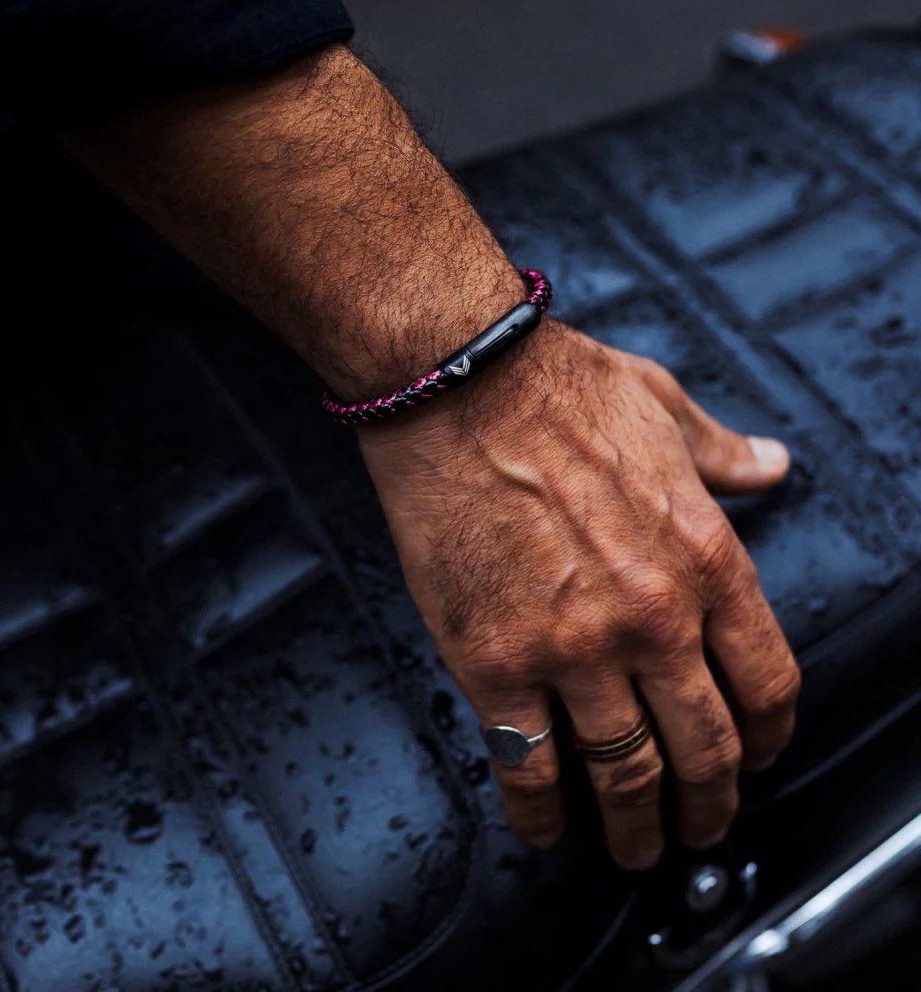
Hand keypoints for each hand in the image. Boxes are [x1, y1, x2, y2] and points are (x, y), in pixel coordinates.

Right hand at [359, 320, 799, 869]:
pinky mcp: (494, 662)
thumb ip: (723, 453)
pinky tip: (544, 830)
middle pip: (704, 747)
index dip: (768, 736)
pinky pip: (526, 766)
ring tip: (633, 847)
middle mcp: (652, 619)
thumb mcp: (664, 406)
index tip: (757, 756)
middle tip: (700, 828)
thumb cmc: (556, 387)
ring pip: (623, 773)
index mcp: (706, 559)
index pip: (767, 681)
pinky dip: (538, 814)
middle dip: (710, 802)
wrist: (456, 381)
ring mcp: (573, 649)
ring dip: (633, 826)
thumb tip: (771, 464)